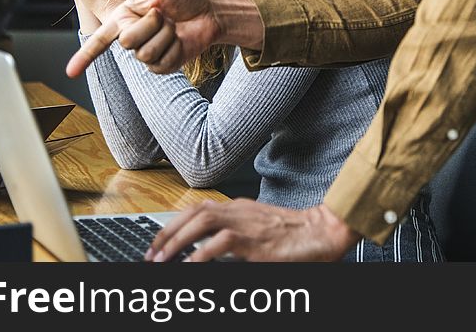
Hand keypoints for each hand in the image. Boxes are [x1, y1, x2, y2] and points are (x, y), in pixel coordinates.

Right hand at [65, 0, 223, 76]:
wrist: (208, 11)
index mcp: (123, 18)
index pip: (100, 40)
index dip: (84, 56)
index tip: (69, 72)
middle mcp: (131, 36)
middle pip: (127, 41)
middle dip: (151, 24)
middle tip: (164, 14)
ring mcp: (147, 54)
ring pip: (146, 53)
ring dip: (165, 35)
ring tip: (173, 26)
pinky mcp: (162, 66)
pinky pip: (162, 63)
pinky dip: (175, 48)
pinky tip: (179, 40)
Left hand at [144, 200, 360, 261]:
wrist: (324, 232)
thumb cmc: (297, 235)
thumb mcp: (261, 230)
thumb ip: (236, 235)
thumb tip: (209, 250)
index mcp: (240, 208)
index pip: (198, 208)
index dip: (174, 223)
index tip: (158, 241)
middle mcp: (240, 211)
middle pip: (194, 212)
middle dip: (168, 232)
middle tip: (151, 254)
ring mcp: (247, 223)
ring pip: (202, 222)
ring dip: (177, 240)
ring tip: (161, 260)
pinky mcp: (255, 241)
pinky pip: (221, 243)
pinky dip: (200, 255)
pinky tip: (189, 266)